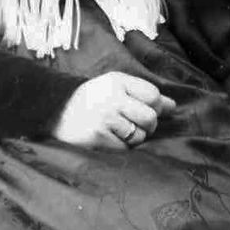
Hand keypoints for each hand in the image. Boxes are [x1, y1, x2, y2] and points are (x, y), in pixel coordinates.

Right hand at [52, 71, 175, 150]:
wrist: (56, 112)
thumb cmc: (93, 98)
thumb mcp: (115, 86)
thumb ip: (143, 94)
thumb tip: (173, 106)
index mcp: (117, 81)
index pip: (153, 94)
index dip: (156, 106)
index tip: (148, 109)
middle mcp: (112, 99)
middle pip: (150, 117)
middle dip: (149, 125)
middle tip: (137, 124)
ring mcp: (105, 120)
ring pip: (139, 135)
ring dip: (135, 137)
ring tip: (120, 130)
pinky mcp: (98, 139)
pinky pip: (125, 148)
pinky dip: (122, 146)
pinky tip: (110, 138)